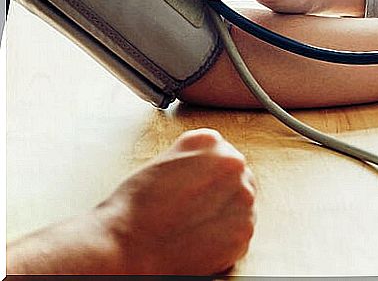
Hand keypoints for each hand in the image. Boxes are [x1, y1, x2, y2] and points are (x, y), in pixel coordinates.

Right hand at [7, 129, 255, 274]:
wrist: (126, 245)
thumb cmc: (135, 207)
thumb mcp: (164, 161)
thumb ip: (195, 158)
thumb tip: (208, 169)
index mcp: (210, 142)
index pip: (223, 155)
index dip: (209, 176)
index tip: (198, 188)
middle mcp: (233, 164)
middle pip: (237, 178)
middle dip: (221, 194)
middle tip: (194, 210)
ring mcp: (242, 197)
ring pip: (241, 205)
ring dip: (224, 215)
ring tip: (192, 226)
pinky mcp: (243, 230)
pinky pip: (240, 232)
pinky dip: (224, 239)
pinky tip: (198, 240)